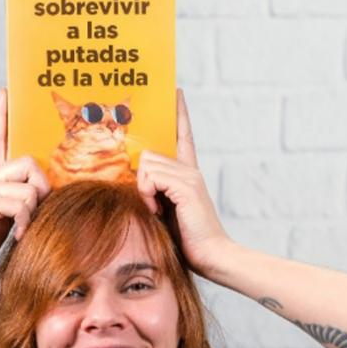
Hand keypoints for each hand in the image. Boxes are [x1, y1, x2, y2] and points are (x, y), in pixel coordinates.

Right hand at [0, 88, 50, 288]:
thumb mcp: (7, 216)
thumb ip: (22, 201)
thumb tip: (46, 196)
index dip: (1, 114)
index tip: (5, 92)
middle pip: (29, 163)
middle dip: (42, 188)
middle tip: (38, 210)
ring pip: (28, 187)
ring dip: (32, 212)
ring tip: (23, 229)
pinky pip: (18, 203)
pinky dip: (23, 221)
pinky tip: (17, 234)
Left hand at [136, 89, 232, 280]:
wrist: (212, 257)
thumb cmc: (186, 240)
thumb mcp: (164, 211)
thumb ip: (153, 191)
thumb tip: (134, 178)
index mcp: (187, 173)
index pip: (183, 135)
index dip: (179, 113)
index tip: (176, 90)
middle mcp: (189, 169)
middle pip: (148, 154)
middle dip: (140, 179)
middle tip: (150, 203)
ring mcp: (189, 175)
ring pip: (146, 165)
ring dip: (142, 190)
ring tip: (155, 210)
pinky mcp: (186, 185)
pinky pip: (151, 176)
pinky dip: (147, 195)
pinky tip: (157, 210)